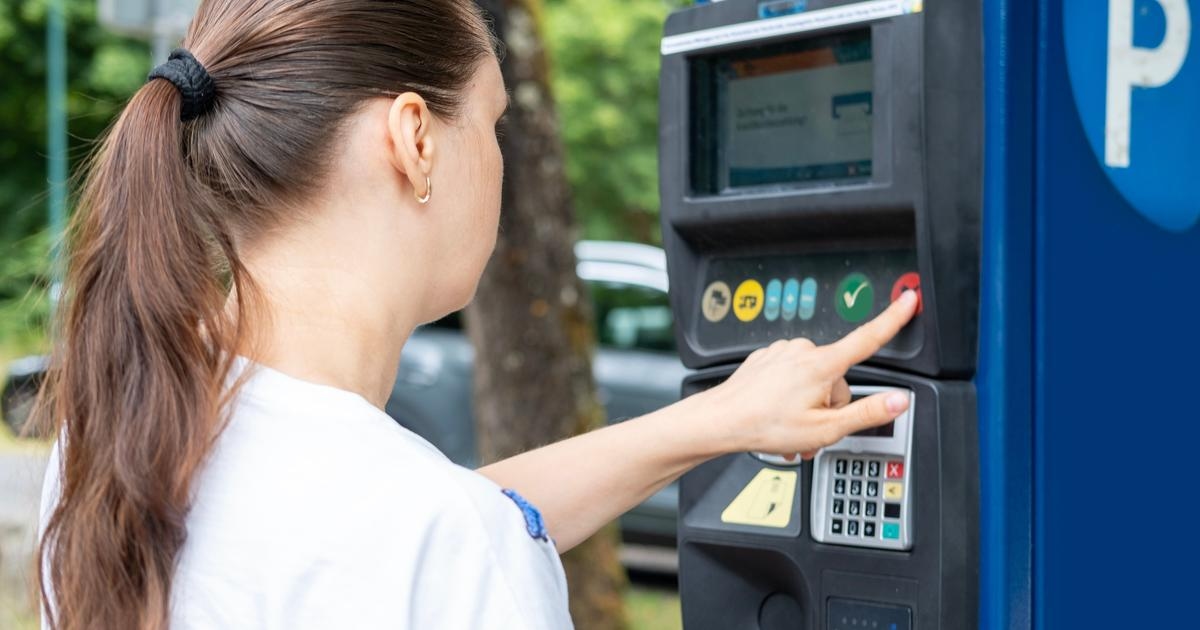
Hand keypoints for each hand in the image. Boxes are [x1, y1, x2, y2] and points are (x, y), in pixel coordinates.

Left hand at [705, 291, 918, 458]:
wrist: (721, 420)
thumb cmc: (765, 424)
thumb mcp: (825, 430)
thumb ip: (867, 412)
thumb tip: (898, 400)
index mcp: (822, 364)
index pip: (869, 337)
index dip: (894, 318)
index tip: (909, 299)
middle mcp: (803, 350)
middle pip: (837, 378)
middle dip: (830, 405)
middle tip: (812, 430)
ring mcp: (783, 352)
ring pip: (813, 380)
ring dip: (808, 404)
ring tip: (791, 427)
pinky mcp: (767, 357)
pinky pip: (791, 376)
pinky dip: (789, 396)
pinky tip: (778, 413)